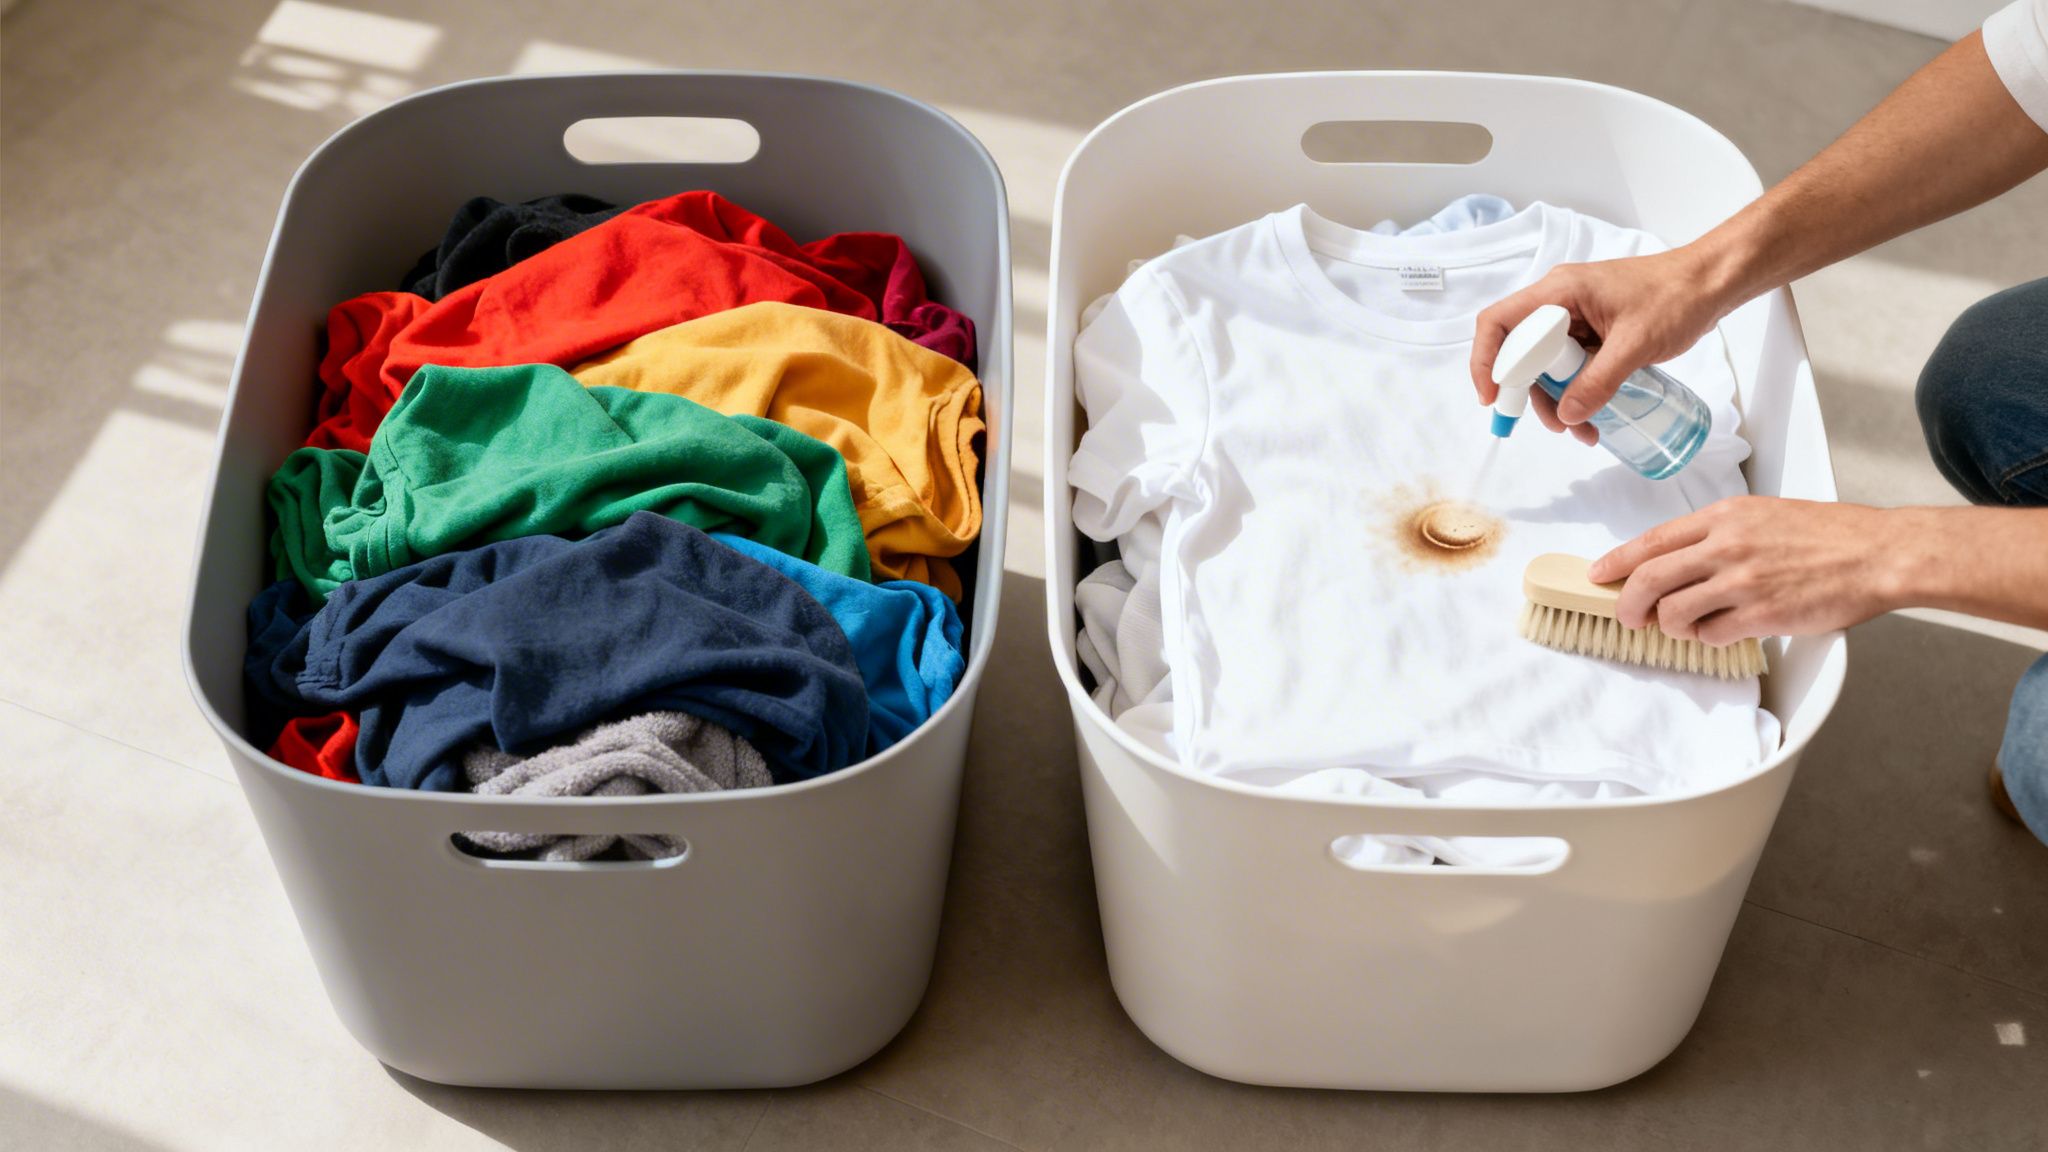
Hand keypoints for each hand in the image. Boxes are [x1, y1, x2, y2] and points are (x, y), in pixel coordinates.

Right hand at [1469, 245, 1736, 444]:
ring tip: (1583, 431)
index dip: (1486, 361)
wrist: (1713, 282)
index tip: (1494, 398)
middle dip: (1532, 394)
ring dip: (1557, 398)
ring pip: (1547, 364)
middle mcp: (1559, 302)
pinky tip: (1593, 416)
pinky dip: (1577, 390)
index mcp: (1559, 291)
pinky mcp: (1594, 330)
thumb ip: (1599, 381)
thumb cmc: (1677, 298)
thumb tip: (1566, 416)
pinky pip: (1571, 364)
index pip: (1499, 323)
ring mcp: (1576, 316)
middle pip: (1521, 351)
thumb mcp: (1635, 344)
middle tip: (1553, 425)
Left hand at [1587, 496, 1902, 644]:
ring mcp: (1741, 581)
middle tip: (1628, 617)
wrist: (1878, 554)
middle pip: (1648, 579)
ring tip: (1689, 627)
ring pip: (1672, 613)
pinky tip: (1722, 632)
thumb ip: (1720, 535)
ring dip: (1671, 627)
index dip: (1617, 561)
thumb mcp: (1763, 516)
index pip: (1651, 541)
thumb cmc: (1829, 536)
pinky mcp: (1760, 614)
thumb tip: (1679, 561)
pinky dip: (1708, 640)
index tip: (1599, 575)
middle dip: (1628, 604)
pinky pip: (1710, 635)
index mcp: (1724, 518)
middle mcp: (1725, 546)